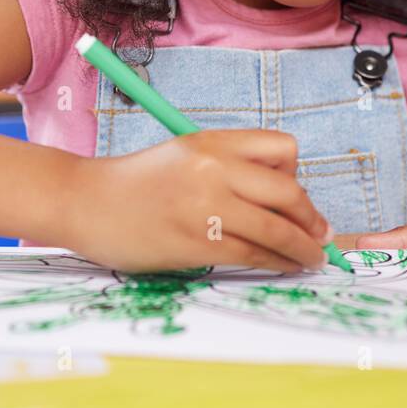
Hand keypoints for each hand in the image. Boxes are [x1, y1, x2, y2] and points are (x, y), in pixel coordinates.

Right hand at [65, 129, 332, 273]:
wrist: (85, 202)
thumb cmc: (137, 182)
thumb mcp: (186, 154)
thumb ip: (230, 166)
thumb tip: (282, 198)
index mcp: (214, 140)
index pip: (284, 150)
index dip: (298, 177)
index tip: (300, 200)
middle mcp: (214, 167)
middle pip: (289, 191)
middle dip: (312, 219)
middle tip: (321, 236)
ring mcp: (206, 205)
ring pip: (277, 228)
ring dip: (303, 249)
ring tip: (312, 259)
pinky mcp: (197, 242)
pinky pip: (254, 254)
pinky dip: (277, 263)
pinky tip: (283, 267)